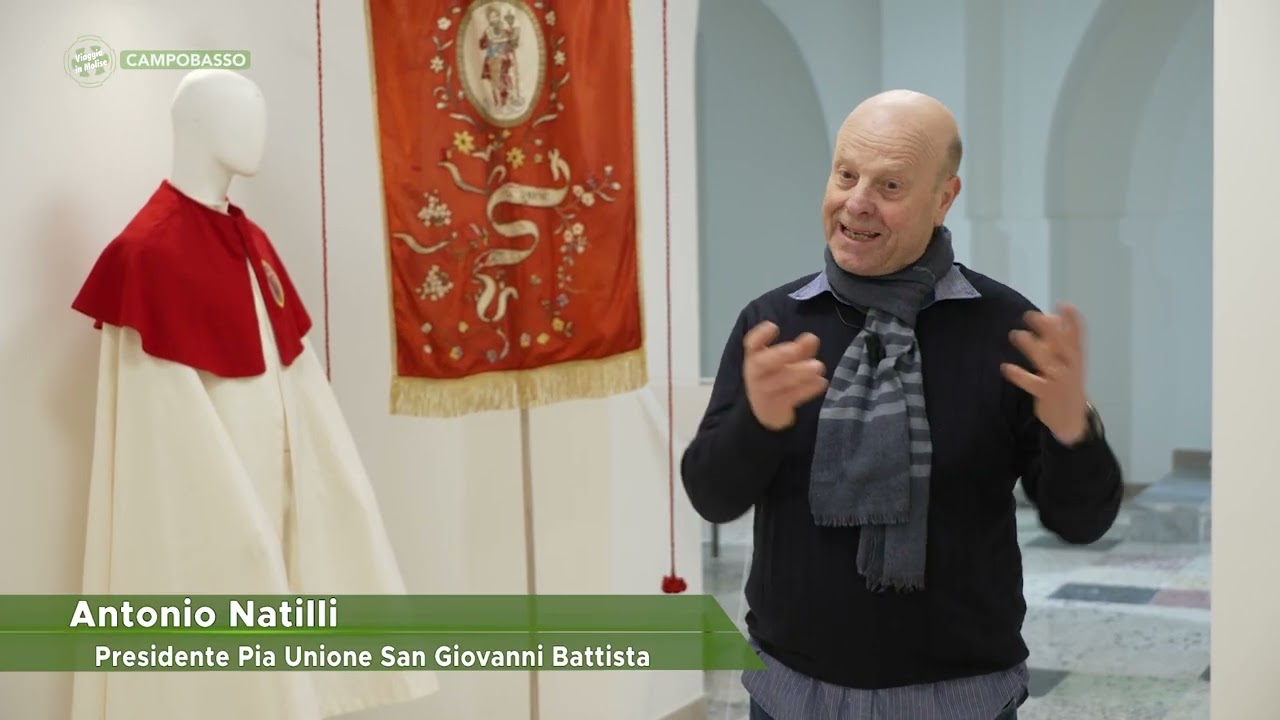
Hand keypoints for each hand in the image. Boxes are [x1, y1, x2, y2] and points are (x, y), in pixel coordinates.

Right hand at [743, 321, 827, 430]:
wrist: (766, 410)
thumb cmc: (775, 376)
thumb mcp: (785, 361)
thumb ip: (799, 349)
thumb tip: (812, 338)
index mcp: (754, 357)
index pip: (751, 344)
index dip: (760, 335)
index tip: (773, 326)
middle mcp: (755, 374)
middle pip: (762, 364)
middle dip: (779, 355)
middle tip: (796, 348)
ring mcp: (764, 392)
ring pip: (779, 382)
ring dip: (799, 373)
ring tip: (818, 366)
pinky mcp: (776, 407)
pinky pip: (791, 398)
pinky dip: (807, 390)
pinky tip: (821, 382)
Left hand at [1000, 303, 1089, 444]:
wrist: (1071, 419)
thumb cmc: (1066, 383)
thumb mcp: (1068, 363)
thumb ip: (1058, 342)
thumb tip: (1047, 316)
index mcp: (1077, 357)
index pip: (1079, 335)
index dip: (1073, 320)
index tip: (1063, 304)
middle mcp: (1071, 367)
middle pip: (1062, 344)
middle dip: (1048, 329)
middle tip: (1030, 315)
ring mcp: (1060, 381)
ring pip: (1046, 360)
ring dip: (1030, 346)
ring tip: (1015, 334)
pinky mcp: (1047, 394)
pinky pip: (1031, 383)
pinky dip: (1018, 375)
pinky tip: (1005, 367)